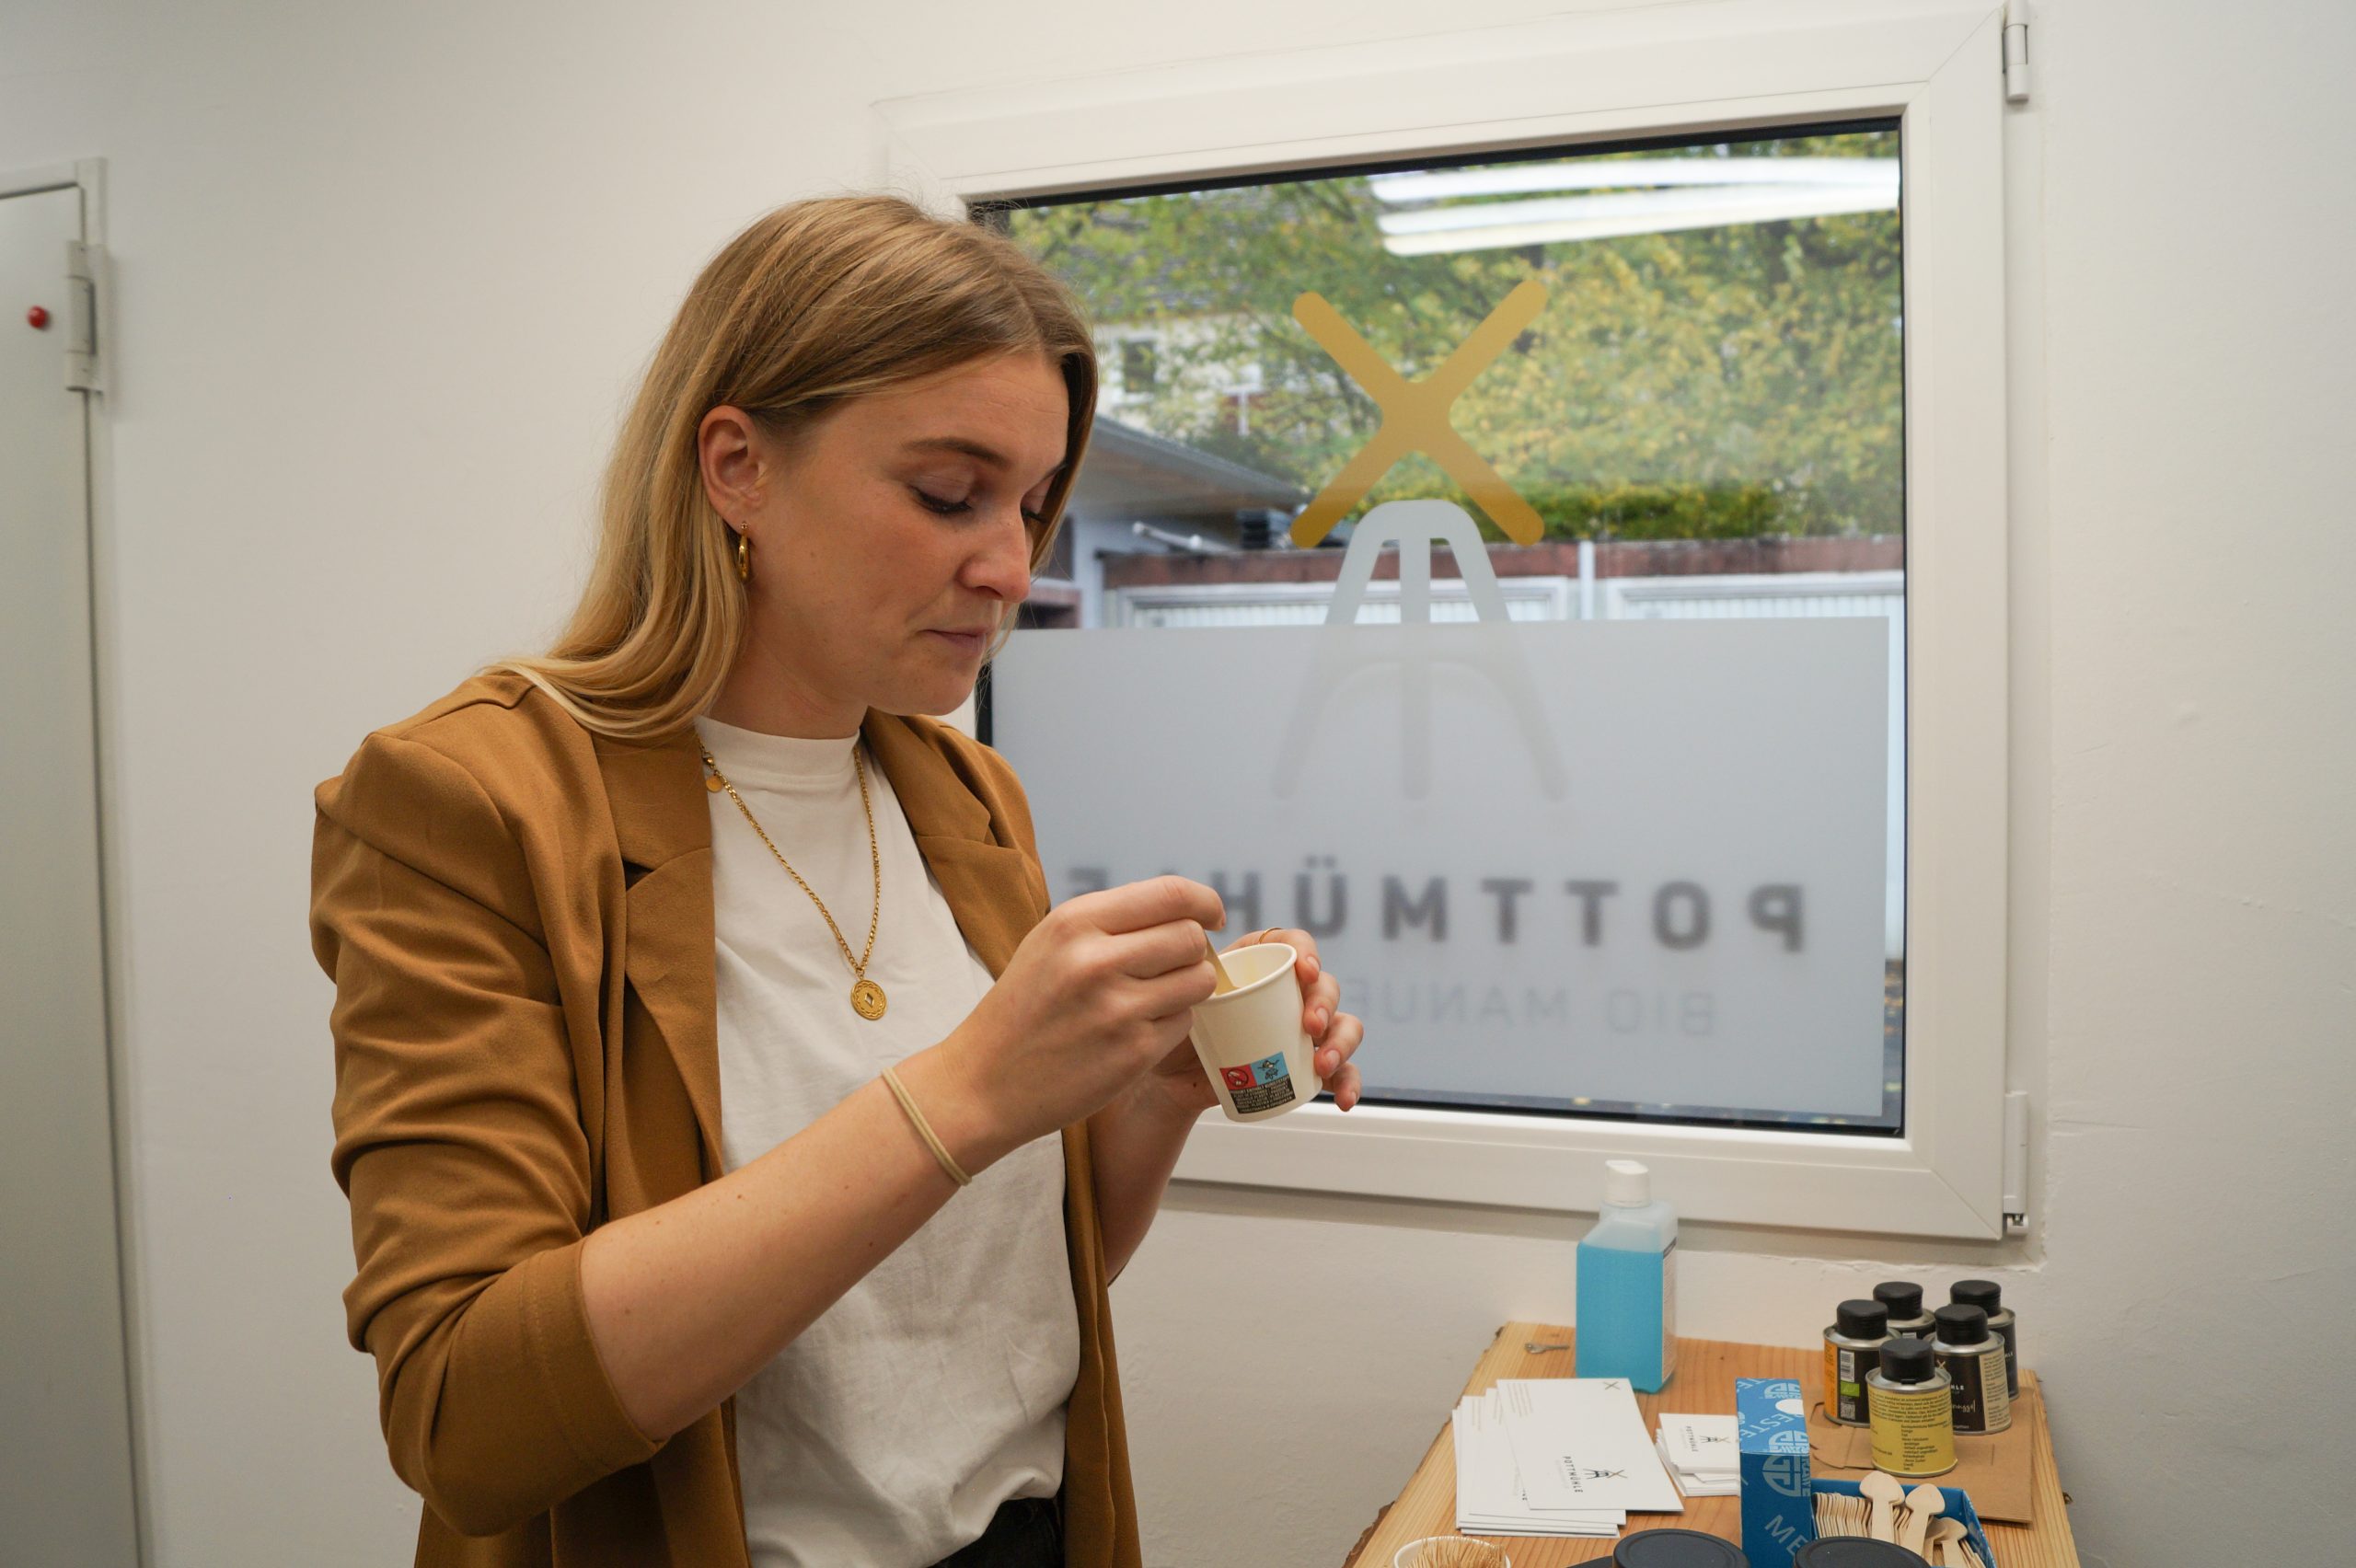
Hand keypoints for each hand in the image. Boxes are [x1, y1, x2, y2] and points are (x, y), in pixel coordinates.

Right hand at [941, 876, 1225, 1156]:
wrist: (983, 1083)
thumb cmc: (1022, 1010)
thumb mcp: (1050, 943)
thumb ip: (1110, 922)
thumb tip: (1182, 910)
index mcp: (1076, 922)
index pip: (1172, 894)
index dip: (1204, 902)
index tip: (1210, 915)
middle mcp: (1098, 960)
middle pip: (1191, 938)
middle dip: (1193, 950)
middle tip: (1173, 966)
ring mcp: (1118, 1009)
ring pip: (1198, 981)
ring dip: (1188, 988)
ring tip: (1154, 998)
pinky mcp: (1134, 1053)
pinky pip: (1184, 1023)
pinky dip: (1170, 1025)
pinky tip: (1135, 1031)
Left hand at [1144, 926, 1365, 1116]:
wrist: (1167, 1080)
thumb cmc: (1171, 1029)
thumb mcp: (1175, 998)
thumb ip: (1186, 977)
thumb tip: (1196, 960)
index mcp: (1258, 965)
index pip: (1293, 944)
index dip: (1306, 951)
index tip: (1304, 971)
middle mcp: (1287, 994)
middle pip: (1324, 986)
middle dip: (1324, 1003)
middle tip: (1310, 1025)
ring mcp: (1301, 1032)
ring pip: (1343, 1026)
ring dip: (1341, 1042)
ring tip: (1322, 1063)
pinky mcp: (1305, 1067)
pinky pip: (1342, 1072)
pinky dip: (1349, 1083)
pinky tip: (1343, 1099)